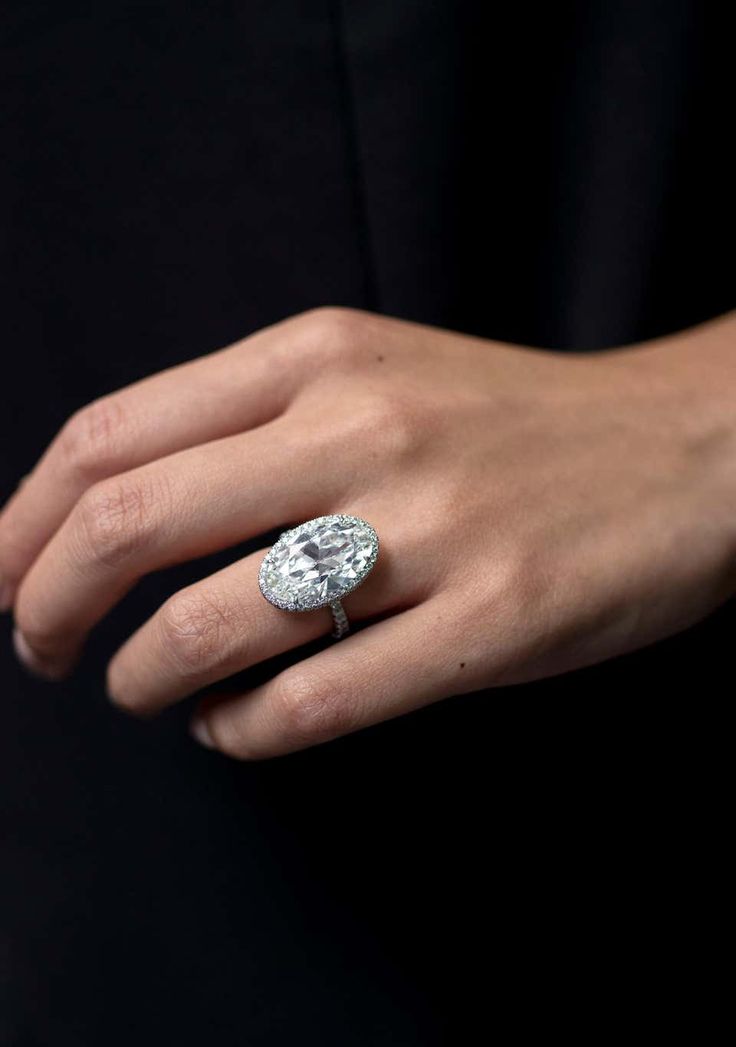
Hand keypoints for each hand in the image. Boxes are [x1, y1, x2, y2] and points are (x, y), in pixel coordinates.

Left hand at [2, 307, 735, 758]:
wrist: (685, 445)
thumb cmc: (513, 421)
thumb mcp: (375, 371)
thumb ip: (253, 424)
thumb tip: (120, 519)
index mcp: (319, 354)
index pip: (110, 436)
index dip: (23, 523)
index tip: (4, 579)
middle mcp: (363, 427)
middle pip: (132, 523)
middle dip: (46, 605)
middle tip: (40, 648)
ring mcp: (432, 527)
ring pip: (213, 624)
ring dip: (143, 679)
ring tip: (143, 692)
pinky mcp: (494, 620)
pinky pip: (317, 700)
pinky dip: (243, 734)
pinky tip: (234, 731)